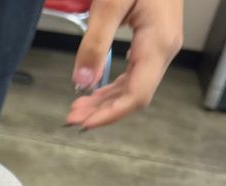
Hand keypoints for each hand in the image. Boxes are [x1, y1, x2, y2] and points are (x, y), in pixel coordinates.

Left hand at [66, 0, 182, 128]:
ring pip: (133, 87)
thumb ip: (94, 44)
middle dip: (102, 111)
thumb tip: (82, 81)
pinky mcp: (153, 41)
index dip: (110, 115)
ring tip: (77, 109)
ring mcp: (161, 46)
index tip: (84, 124)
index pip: (137, 95)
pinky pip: (134, 74)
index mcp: (158, 43)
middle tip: (71, 117)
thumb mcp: (108, 4)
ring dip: (105, 101)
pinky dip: (112, 87)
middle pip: (134, 95)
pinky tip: (93, 93)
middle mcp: (164, 49)